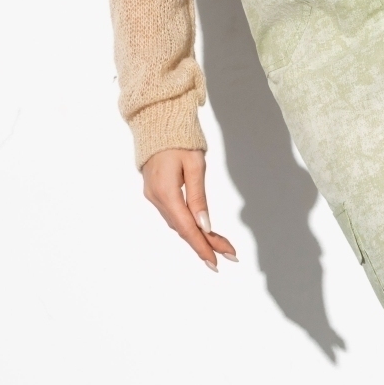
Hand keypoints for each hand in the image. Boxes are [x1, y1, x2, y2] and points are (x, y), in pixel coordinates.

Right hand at [141, 148, 236, 271]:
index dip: (202, 246)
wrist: (158, 122)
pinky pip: (174, 214)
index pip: (187, 227)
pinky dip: (189, 224)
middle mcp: (156, 198)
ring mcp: (154, 196)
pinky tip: (202, 230)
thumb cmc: (180, 139)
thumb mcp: (194, 165)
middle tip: (229, 255)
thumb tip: (204, 225)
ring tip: (221, 246)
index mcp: (166, 192)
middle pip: (183, 228)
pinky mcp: (156, 192)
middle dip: (206, 243)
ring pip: (178, 223)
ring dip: (199, 235)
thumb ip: (198, 196)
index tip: (216, 261)